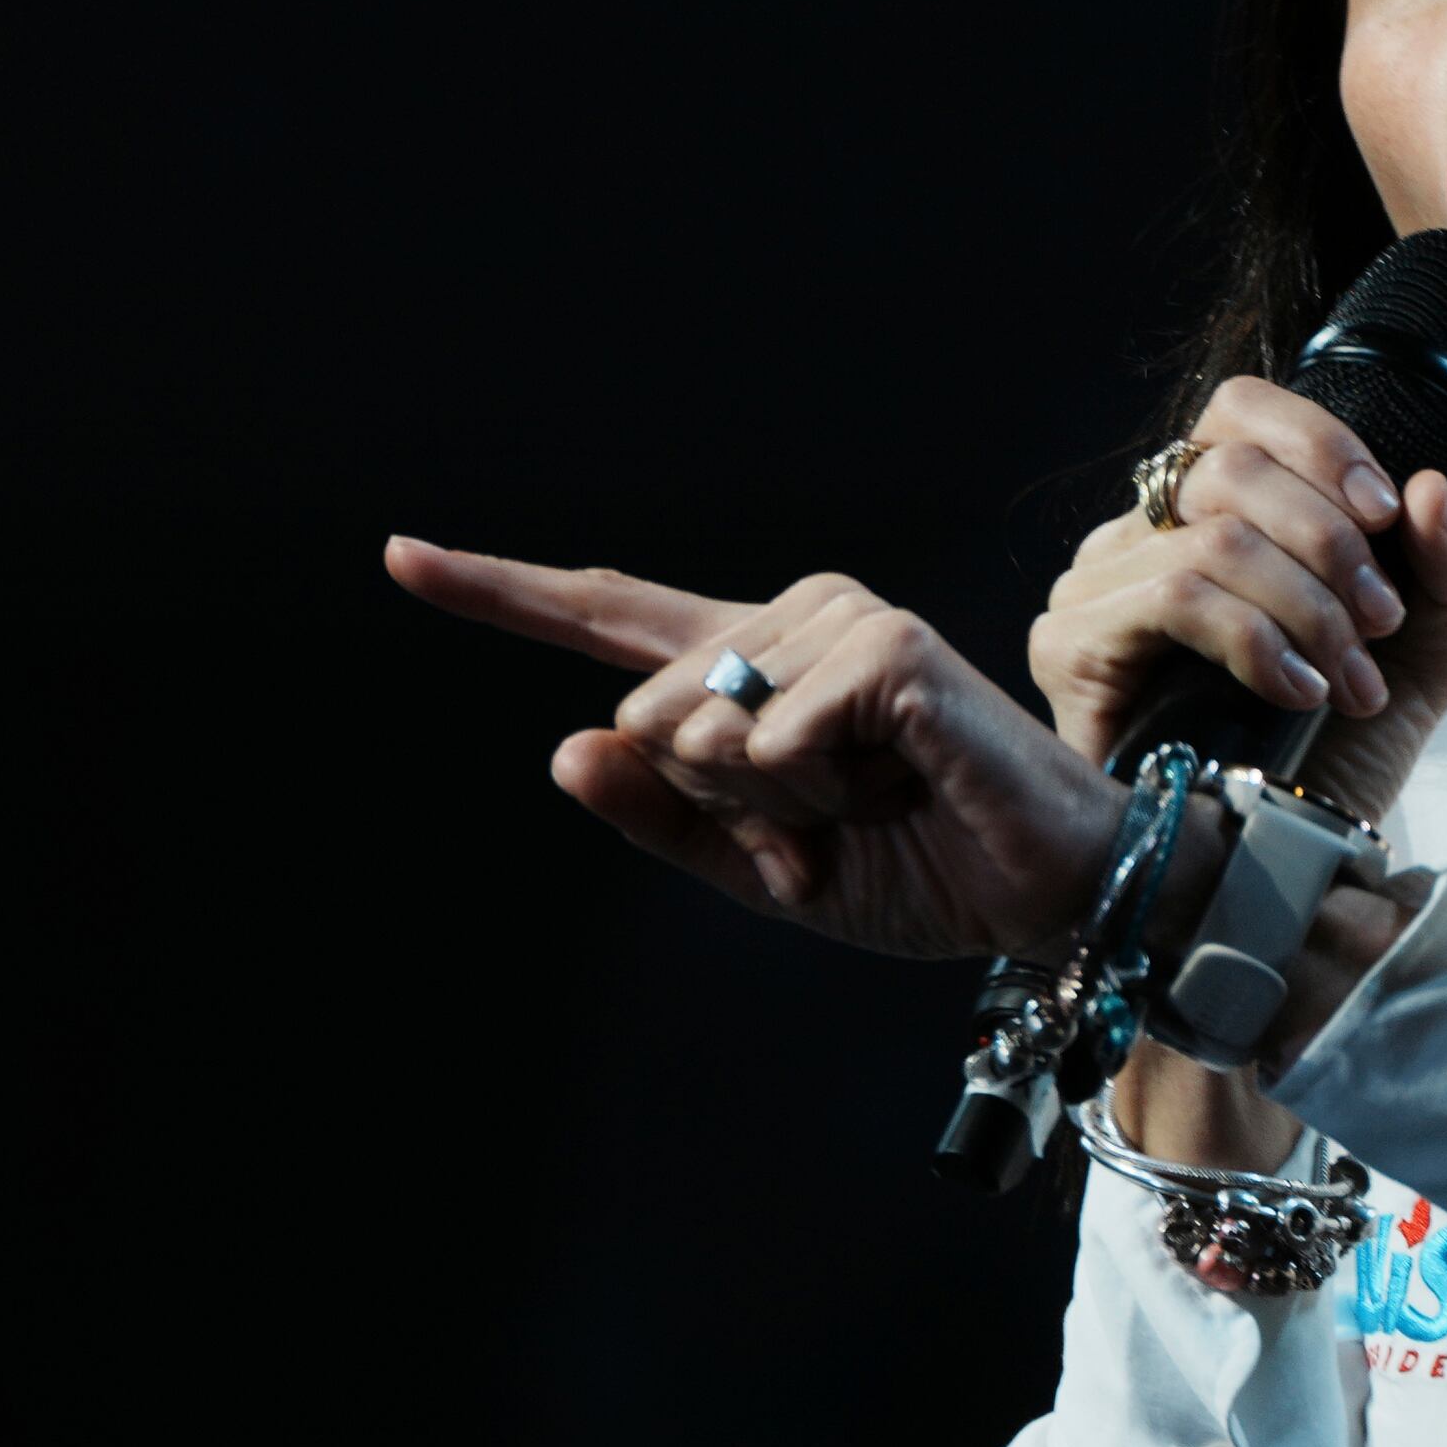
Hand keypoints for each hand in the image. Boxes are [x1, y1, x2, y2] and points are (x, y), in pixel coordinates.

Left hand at [386, 539, 1118, 960]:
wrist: (1046, 892)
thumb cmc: (919, 867)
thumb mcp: (762, 869)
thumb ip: (661, 817)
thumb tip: (567, 746)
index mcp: (753, 666)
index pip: (611, 617)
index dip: (501, 591)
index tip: (401, 555)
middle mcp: (792, 619)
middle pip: (645, 714)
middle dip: (720, 803)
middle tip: (835, 821)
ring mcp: (844, 622)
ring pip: (704, 728)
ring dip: (780, 805)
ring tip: (877, 802)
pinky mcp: (890, 651)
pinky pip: (773, 738)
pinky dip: (818, 795)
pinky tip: (897, 787)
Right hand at [1029, 375, 1446, 826]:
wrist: (1286, 860)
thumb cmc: (1342, 745)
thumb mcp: (1431, 642)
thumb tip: (1429, 489)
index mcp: (1214, 509)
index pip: (1241, 411)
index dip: (1321, 443)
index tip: (1387, 515)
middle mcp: (1142, 532)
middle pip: (1233, 465)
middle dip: (1333, 543)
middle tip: (1382, 622)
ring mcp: (1097, 585)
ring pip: (1215, 536)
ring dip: (1308, 607)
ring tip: (1349, 679)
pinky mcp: (1072, 645)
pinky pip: (1175, 593)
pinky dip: (1257, 637)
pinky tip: (1297, 691)